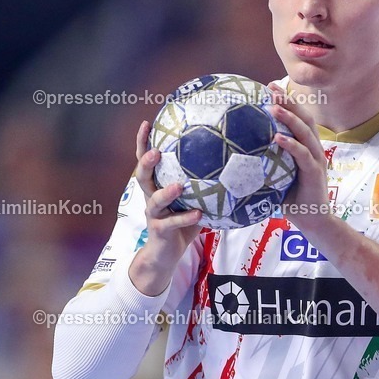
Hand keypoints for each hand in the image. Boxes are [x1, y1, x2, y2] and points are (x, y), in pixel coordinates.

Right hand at [129, 120, 201, 295]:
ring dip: (166, 192)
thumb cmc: (183, 223)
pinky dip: (185, 218)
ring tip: (179, 185)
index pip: (146, 159)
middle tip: (156, 151)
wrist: (166, 255)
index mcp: (157, 185)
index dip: (144, 142)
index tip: (147, 122)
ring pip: (154, 200)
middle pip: (142, 176)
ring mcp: (153, 214)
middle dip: (146, 162)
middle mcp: (150, 197)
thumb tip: (236, 165)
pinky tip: (198, 214)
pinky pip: (172, 223)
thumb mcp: (194, 200)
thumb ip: (206, 185)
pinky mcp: (159, 231)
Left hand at [267, 83, 330, 229]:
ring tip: (273, 106)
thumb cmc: (292, 199)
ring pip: (305, 133)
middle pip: (304, 118)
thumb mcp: (277, 176)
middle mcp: (313, 149)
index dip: (287, 101)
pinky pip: (302, 155)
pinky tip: (277, 137)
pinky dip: (290, 144)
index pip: (298, 118)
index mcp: (307, 147)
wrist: (313, 221)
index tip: (270, 87)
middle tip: (271, 87)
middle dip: (288, 101)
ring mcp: (316, 160)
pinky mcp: (314, 173)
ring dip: (289, 118)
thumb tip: (237, 154)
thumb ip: (266, 161)